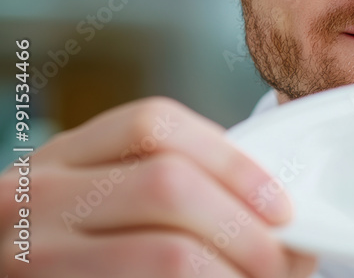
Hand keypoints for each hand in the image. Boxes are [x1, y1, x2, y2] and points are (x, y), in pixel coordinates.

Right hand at [0, 97, 315, 276]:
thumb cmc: (83, 254)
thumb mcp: (105, 204)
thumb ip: (177, 189)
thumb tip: (285, 220)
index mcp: (63, 158)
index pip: (155, 126)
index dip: (232, 162)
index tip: (280, 205)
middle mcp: (36, 198)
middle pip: (168, 185)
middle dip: (243, 226)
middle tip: (280, 260)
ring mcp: (33, 256)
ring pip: (169, 253)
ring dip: (232, 273)